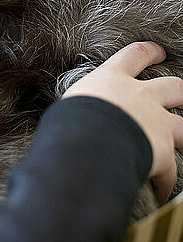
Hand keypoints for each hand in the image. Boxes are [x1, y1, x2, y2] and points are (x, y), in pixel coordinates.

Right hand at [62, 42, 182, 204]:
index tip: (156, 52)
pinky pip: (171, 169)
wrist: (86, 143)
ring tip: (181, 142)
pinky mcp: (164, 150)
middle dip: (179, 91)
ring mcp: (156, 121)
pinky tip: (159, 189)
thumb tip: (74, 116)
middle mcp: (140, 96)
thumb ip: (83, 103)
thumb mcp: (72, 102)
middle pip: (172, 85)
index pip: (135, 55)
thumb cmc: (70, 121)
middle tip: (180, 94)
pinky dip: (165, 179)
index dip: (148, 52)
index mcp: (113, 79)